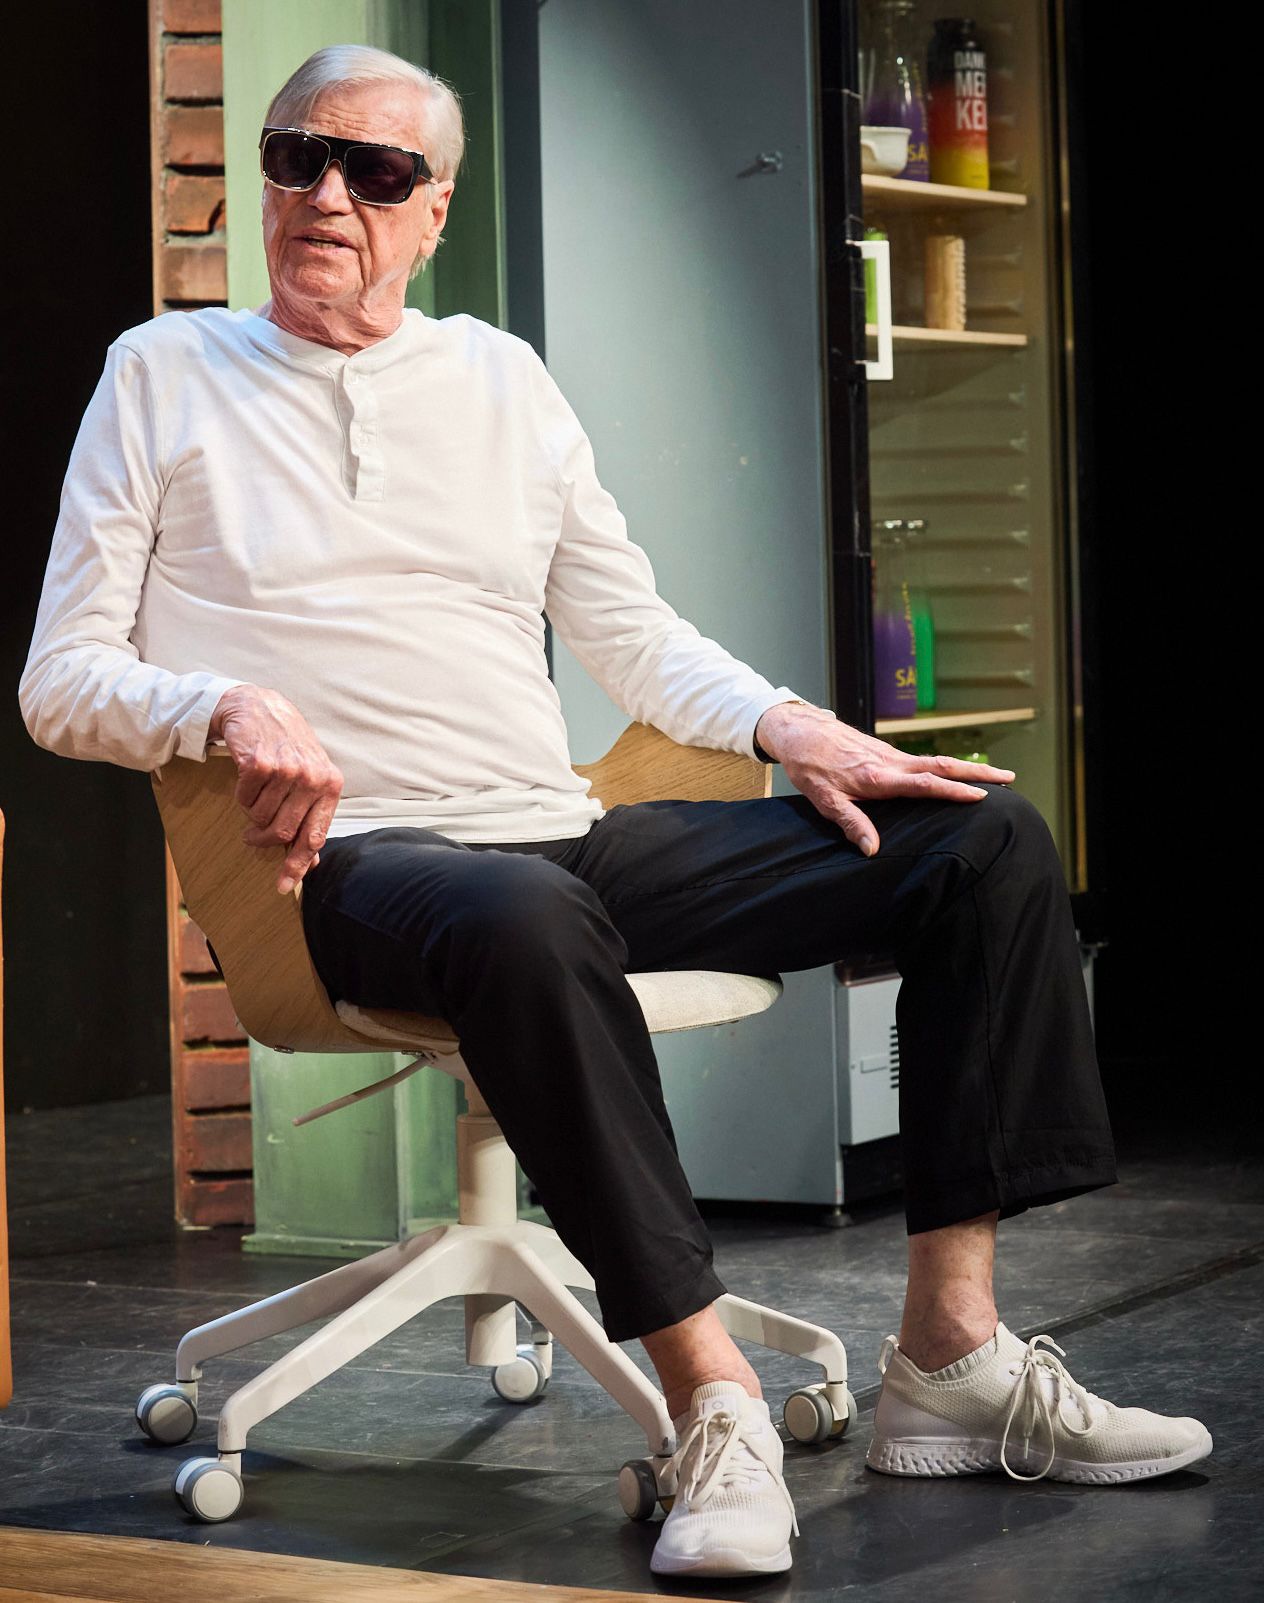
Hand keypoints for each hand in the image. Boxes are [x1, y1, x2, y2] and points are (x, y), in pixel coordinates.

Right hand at [208, 685, 342, 893]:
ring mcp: (287, 769)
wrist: (259, 707)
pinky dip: (240, 794)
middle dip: (262, 840)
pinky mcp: (259, 762)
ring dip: (251, 811)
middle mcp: (312, 778)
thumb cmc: (286, 747)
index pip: (314, 836)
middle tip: (251, 836)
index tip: (283, 885)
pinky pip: (244, 797)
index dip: (297, 864)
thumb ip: (312, 816)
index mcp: (330, 785)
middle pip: (282, 832)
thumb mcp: (309, 778)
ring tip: (254, 794)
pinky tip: (246, 779)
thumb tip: (311, 862)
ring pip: (260, 816)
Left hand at [754, 701, 1014, 856]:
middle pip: (942, 766)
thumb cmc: (809, 767)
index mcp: (878, 777)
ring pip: (935, 761)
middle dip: (977, 773)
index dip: (954, 791)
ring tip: (996, 777)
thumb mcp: (824, 801)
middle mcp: (890, 762)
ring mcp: (890, 754)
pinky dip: (945, 766)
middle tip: (1010, 778)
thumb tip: (873, 850)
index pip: (925, 784)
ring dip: (966, 768)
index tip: (982, 797)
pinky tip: (956, 775)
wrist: (799, 731)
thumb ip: (851, 824)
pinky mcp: (886, 752)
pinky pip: (922, 760)